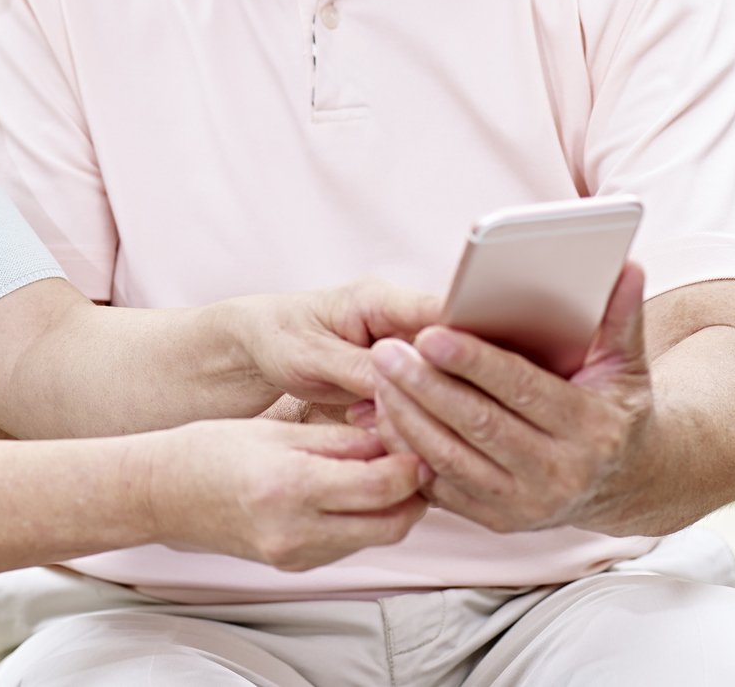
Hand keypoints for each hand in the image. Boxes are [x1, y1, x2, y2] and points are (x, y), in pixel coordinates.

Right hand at [147, 419, 428, 570]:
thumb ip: (340, 441)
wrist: (164, 493)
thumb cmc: (212, 450)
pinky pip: (348, 547)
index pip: (382, 486)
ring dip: (391, 509)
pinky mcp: (293, 566)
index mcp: (291, 486)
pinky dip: (363, 521)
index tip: (420, 439)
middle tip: (416, 457)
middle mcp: (296, 531)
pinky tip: (356, 492)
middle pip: (391, 524)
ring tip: (388, 470)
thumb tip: (393, 440)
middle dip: (414, 493)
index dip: (412, 464)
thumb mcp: (279, 430)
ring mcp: (295, 555)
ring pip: (374, 539)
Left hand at [233, 277, 453, 410]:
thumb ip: (358, 369)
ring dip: (427, 409)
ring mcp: (406, 350)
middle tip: (426, 421)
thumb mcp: (312, 356)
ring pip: (442, 380)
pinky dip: (413, 420)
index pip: (443, 312)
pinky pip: (424, 399)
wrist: (261, 347)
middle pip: (454, 349)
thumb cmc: (281, 339)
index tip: (473, 375)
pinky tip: (390, 435)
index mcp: (381, 299)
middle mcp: (403, 320)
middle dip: (449, 386)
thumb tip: (404, 386)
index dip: (466, 341)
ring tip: (388, 427)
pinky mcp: (404, 376)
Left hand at [362, 262, 655, 533]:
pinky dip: (408, 450)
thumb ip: (620, 316)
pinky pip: (441, 484)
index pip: (523, 389)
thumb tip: (626, 266)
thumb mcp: (626, 364)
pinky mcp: (497, 519)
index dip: (474, 362)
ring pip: (451, 457)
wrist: (623, 482)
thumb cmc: (615, 408)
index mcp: (592, 428)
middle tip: (385, 351)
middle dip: (426, 386)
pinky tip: (385, 413)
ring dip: (407, 416)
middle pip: (478, 424)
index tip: (430, 334)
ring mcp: (526, 504)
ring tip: (378, 376)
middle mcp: (561, 473)